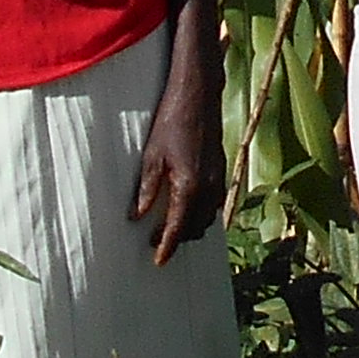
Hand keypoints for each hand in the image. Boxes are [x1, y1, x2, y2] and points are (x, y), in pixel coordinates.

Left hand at [131, 78, 228, 263]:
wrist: (199, 97)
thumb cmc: (172, 122)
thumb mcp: (152, 156)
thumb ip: (146, 189)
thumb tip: (136, 216)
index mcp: (189, 187)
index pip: (177, 227)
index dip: (166, 246)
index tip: (157, 261)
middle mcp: (209, 188)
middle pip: (195, 227)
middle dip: (177, 239)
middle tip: (154, 242)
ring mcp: (219, 180)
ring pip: (208, 218)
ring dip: (190, 227)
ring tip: (168, 227)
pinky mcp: (222, 170)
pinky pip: (214, 204)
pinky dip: (202, 213)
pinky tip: (187, 208)